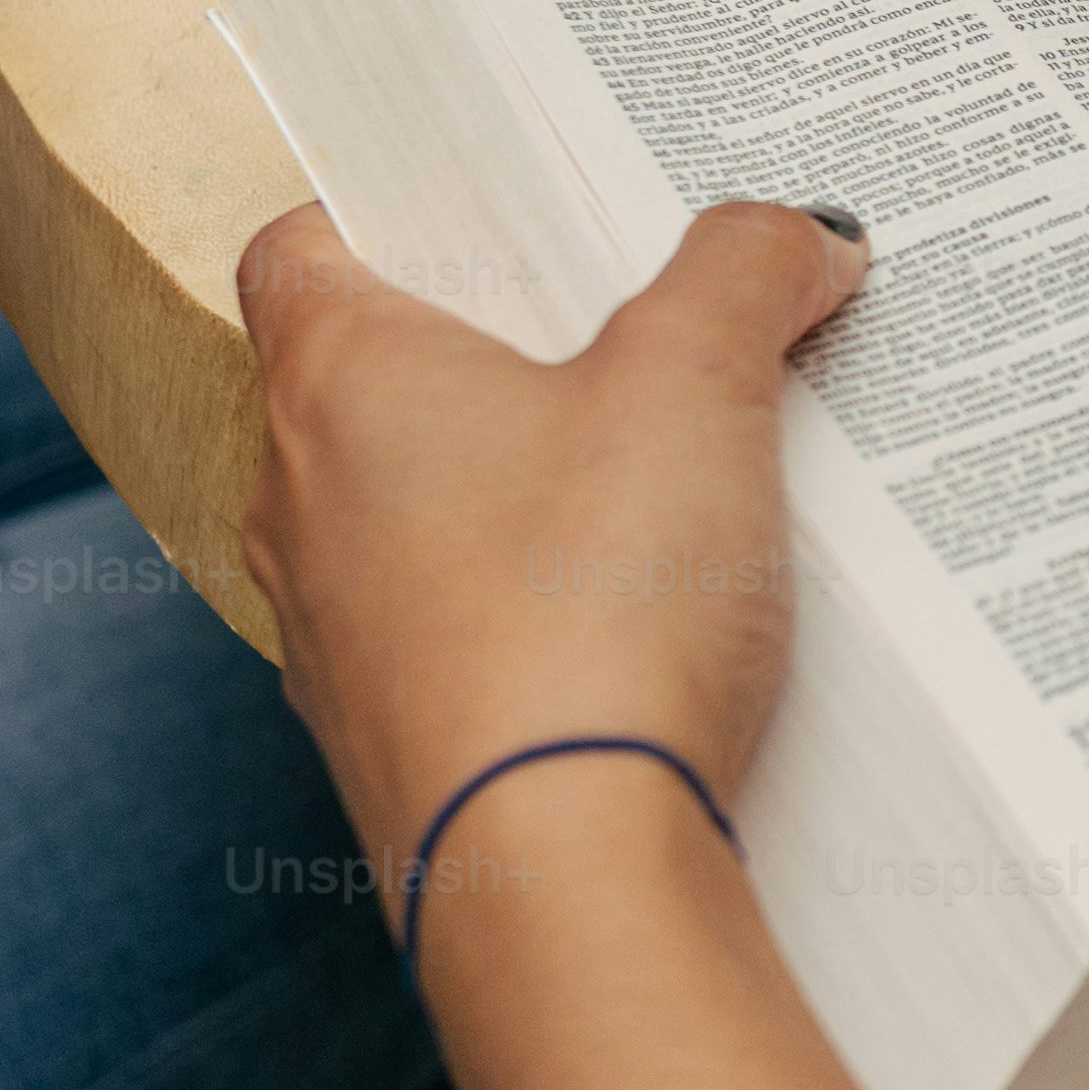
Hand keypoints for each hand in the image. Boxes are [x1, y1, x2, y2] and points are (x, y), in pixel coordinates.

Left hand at [233, 199, 870, 855]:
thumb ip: (743, 275)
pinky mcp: (386, 745)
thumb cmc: (589, 603)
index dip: (375, 214)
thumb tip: (794, 232)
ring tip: (644, 483)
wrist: (560, 875)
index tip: (474, 215)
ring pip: (401, 521)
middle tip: (608, 334)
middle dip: (480, 355)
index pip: (293, 249)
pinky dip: (517, 614)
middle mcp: (296, 503)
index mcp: (336, 380)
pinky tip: (631, 628)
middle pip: (362, 383)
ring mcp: (328, 637)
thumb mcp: (696, 388)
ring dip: (501, 495)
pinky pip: (444, 640)